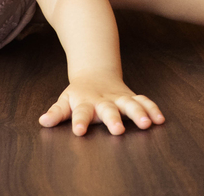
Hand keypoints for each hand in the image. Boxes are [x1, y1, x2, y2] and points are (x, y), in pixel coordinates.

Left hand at [39, 72, 164, 135]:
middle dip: (114, 119)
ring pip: (130, 104)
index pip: (81, 112)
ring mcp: (119, 98)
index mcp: (85, 102)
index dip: (79, 121)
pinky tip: (160, 119)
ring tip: (147, 124)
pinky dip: (152, 109)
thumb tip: (43, 122)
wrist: (96, 73)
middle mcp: (104, 100)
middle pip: (109, 109)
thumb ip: (56, 112)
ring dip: (139, 113)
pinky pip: (144, 102)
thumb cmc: (79, 93)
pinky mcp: (132, 97)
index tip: (79, 130)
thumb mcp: (65, 100)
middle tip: (117, 130)